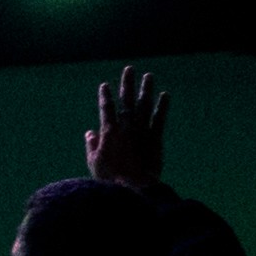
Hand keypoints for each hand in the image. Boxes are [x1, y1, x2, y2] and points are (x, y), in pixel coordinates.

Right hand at [87, 65, 168, 190]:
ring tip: (148, 76)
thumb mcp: (94, 162)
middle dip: (127, 84)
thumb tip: (91, 132)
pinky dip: (162, 107)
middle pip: (126, 101)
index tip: (105, 85)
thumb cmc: (110, 178)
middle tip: (129, 69)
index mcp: (109, 132)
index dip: (105, 96)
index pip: (106, 108)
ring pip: (144, 105)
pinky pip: (159, 119)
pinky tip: (165, 95)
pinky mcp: (155, 139)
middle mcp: (126, 127)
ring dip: (146, 89)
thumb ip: (92, 144)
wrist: (134, 187)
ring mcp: (141, 131)